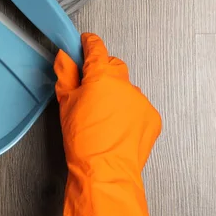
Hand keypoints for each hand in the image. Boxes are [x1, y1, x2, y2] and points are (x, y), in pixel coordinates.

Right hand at [54, 33, 161, 215]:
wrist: (105, 172)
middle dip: (102, 72)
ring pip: (126, 88)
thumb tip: (64, 57)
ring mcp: (140, 101)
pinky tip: (116, 127)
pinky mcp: (151, 117)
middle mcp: (125, 84)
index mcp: (102, 76)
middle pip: (113, 66)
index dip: (89, 43)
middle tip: (89, 88)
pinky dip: (128, 112)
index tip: (85, 43)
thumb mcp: (65, 105)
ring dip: (116, 94)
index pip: (96, 49)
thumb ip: (65, 75)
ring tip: (103, 116)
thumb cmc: (83, 142)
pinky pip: (137, 106)